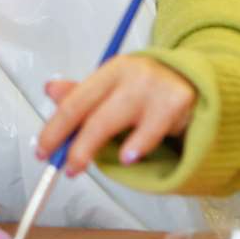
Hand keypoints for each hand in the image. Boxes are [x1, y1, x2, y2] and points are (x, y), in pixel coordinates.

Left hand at [36, 55, 195, 174]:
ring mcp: (154, 88)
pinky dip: (137, 147)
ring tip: (82, 166)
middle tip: (65, 169)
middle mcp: (131, 74)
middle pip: (92, 114)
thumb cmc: (148, 89)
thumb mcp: (115, 87)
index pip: (75, 101)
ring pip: (113, 123)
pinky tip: (128, 158)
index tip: (42, 151)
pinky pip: (150, 132)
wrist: (196, 81)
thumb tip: (49, 91)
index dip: (54, 128)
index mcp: (111, 69)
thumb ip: (84, 94)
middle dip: (73, 146)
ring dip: (93, 148)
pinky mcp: (177, 102)